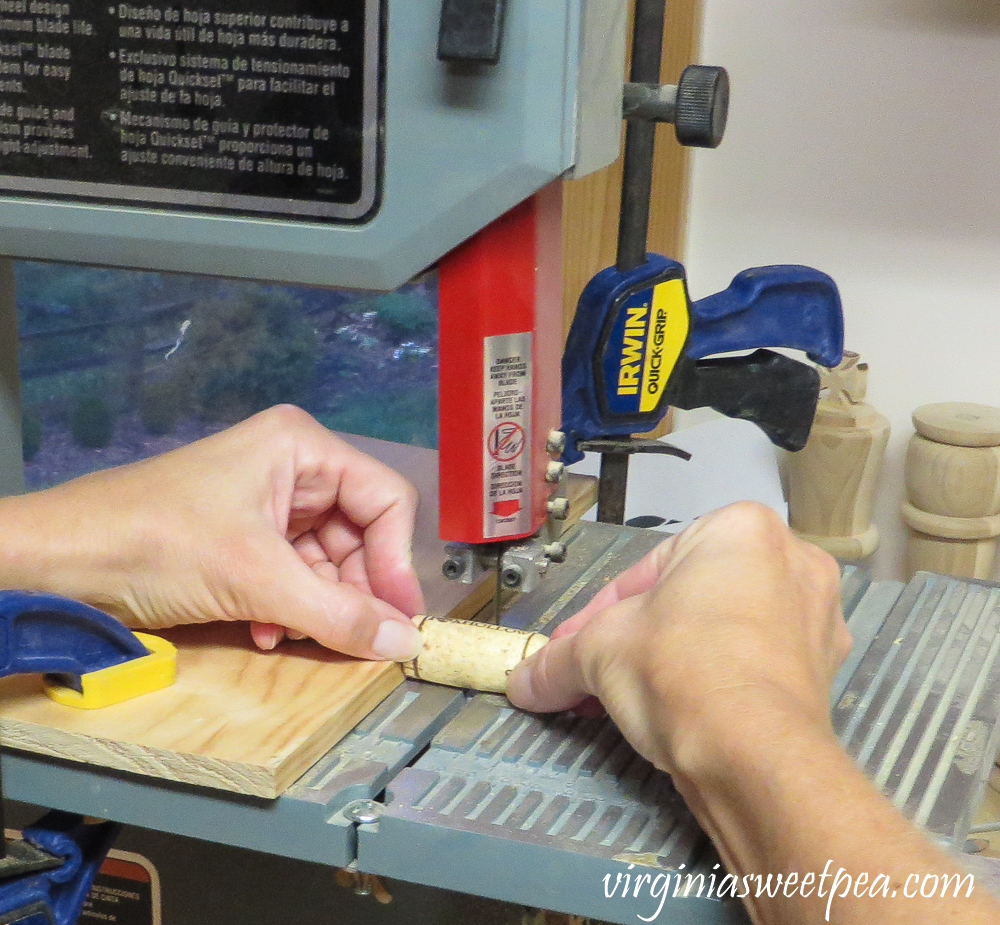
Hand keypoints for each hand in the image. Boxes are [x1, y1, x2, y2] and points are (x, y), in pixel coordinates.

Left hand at [0, 405, 424, 660]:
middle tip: (352, 638)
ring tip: (289, 633)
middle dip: (351, 590)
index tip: (399, 617)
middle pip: (358, 536)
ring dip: (315, 606)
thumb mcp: (256, 579)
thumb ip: (338, 614)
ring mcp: (267, 503)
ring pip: (326, 562)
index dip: (396, 561)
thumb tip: (406, 645)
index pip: (385, 501)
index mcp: (302, 448)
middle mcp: (293, 469)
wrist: (61, 560)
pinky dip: (286, 607)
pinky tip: (263, 631)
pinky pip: (292, 574)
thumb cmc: (157, 543)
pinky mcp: (244, 537)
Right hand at [506, 502, 850, 773]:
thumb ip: (558, 659)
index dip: (595, 616)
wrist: (753, 755)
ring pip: (720, 633)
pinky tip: (677, 714)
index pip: (644, 573)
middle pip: (685, 600)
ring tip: (630, 698)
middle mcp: (791, 562)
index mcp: (741, 529)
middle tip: (596, 672)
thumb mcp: (599, 651)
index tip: (571, 647)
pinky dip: (714, 683)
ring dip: (671, 661)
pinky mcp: (822, 674)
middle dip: (635, 639)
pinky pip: (750, 666)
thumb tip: (524, 680)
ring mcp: (815, 620)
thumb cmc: (684, 670)